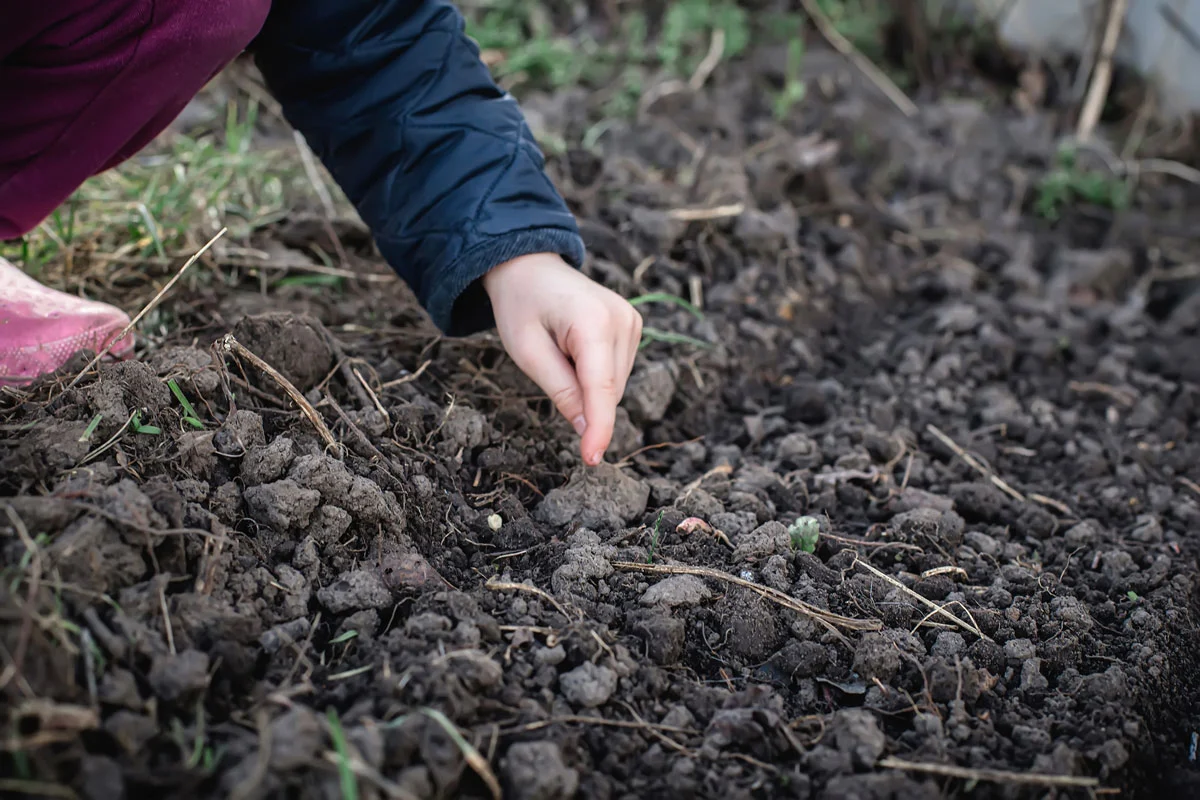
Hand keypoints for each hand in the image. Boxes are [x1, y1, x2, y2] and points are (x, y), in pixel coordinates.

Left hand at [484, 253, 641, 465]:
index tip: (593, 459)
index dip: (599, 428)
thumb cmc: (521, 305)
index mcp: (593, 322)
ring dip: (588, 386)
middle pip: (608, 391)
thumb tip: (587, 432)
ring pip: (614, 385)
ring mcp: (632, 321)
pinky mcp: (633, 325)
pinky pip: (616, 371)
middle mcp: (623, 320)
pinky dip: (595, 374)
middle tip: (549, 364)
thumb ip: (560, 391)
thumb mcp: (528, 352)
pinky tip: (575, 348)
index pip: (602, 389)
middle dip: (582, 399)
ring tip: (561, 349)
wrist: (530, 266)